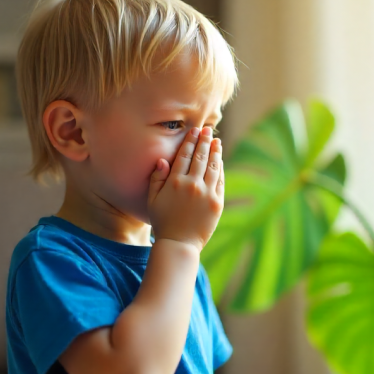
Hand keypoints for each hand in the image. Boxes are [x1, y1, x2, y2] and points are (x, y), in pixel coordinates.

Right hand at [147, 126, 223, 251]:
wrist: (179, 244)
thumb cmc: (162, 222)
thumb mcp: (153, 200)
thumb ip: (157, 179)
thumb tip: (163, 160)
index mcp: (175, 182)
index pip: (184, 156)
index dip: (190, 141)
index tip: (194, 131)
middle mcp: (192, 185)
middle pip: (200, 157)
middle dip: (204, 141)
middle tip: (207, 130)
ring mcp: (207, 194)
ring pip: (213, 166)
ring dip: (215, 152)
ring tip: (216, 141)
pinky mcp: (217, 202)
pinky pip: (220, 181)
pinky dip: (220, 168)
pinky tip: (219, 160)